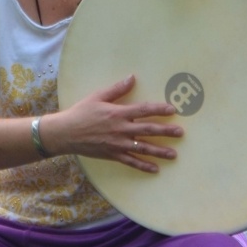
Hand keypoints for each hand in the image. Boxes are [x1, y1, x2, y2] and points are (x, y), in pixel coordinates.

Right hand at [50, 75, 183, 173]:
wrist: (66, 133)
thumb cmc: (81, 113)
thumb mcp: (97, 97)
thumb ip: (117, 89)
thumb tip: (132, 78)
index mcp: (118, 113)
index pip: (143, 110)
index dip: (159, 110)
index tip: (172, 110)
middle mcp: (121, 129)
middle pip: (148, 130)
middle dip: (165, 131)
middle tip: (180, 133)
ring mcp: (117, 144)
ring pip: (142, 148)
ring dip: (159, 151)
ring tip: (173, 154)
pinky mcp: (112, 155)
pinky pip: (131, 161)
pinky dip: (143, 166)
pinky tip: (155, 169)